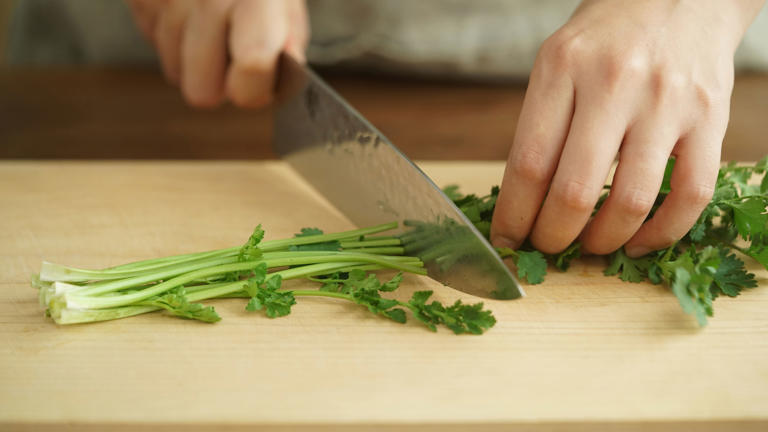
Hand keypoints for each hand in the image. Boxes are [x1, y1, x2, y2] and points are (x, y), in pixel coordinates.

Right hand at [127, 0, 307, 107]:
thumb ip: (289, 39)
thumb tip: (282, 78)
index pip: (253, 65)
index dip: (254, 89)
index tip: (257, 82)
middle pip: (201, 92)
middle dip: (216, 82)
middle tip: (229, 52)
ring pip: (174, 72)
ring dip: (192, 56)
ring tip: (208, 21)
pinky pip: (152, 43)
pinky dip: (170, 33)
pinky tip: (185, 7)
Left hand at [490, 0, 763, 256]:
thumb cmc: (606, 38)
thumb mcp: (556, 62)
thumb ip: (541, 124)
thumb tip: (522, 203)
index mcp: (562, 68)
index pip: (528, 163)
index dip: (513, 215)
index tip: (506, 239)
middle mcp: (614, 84)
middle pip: (573, 191)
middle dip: (551, 237)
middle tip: (545, 248)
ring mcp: (667, 102)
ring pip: (631, 201)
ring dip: (602, 241)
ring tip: (588, 247)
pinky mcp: (710, 119)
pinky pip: (691, 195)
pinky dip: (662, 233)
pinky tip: (637, 242)